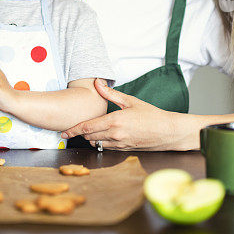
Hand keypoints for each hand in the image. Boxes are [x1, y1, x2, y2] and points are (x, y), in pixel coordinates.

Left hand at [61, 79, 191, 150]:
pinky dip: (101, 142)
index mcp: (114, 121)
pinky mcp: (124, 150)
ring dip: (90, 138)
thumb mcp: (130, 101)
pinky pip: (107, 147)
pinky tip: (102, 136)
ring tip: (88, 131)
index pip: (86, 127)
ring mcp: (119, 144)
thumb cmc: (152, 115)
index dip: (73, 130)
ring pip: (97, 143)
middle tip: (71, 131)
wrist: (168, 132)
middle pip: (88, 136)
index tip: (64, 132)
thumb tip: (97, 83)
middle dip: (79, 134)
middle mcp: (115, 134)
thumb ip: (111, 94)